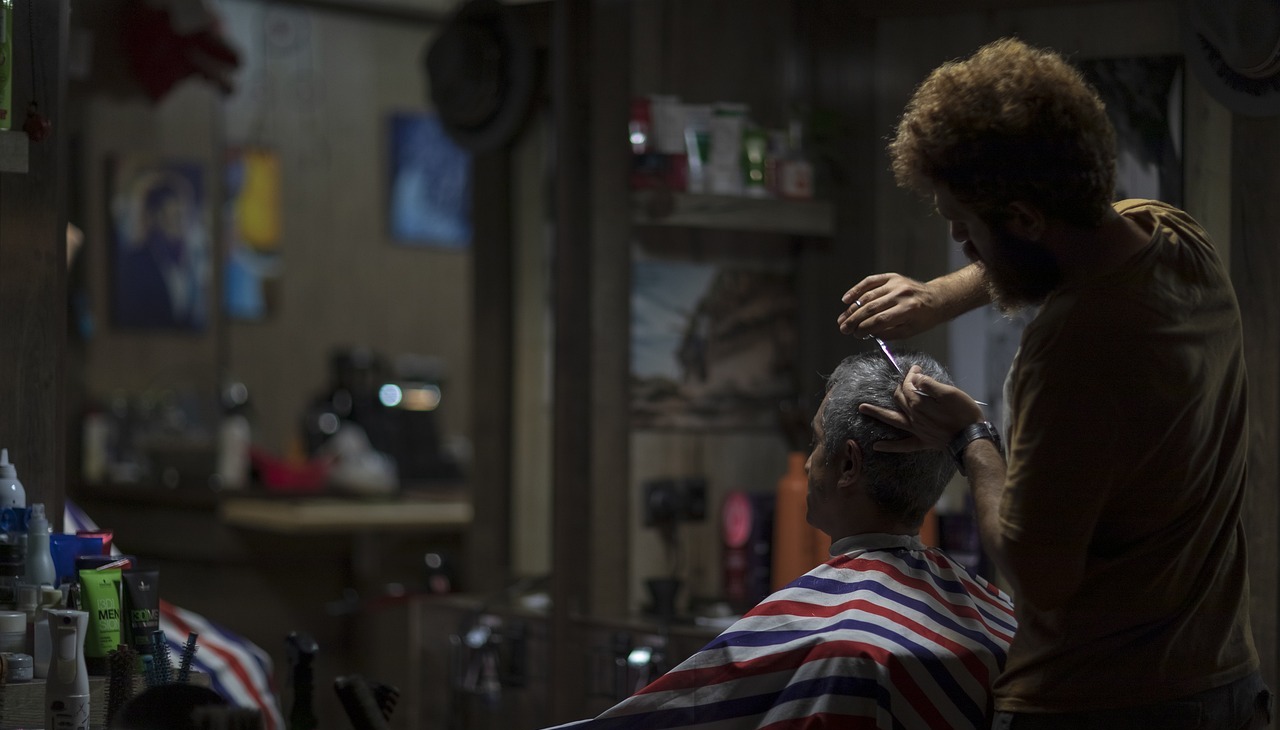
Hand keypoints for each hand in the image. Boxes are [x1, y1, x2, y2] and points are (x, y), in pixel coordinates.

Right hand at [838, 273, 949, 338]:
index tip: (856, 335)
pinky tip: (846, 299)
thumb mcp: (911, 331)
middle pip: (871, 308)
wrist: (937, 298)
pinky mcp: (891, 277)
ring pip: (867, 296)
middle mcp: (901, 294)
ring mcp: (896, 283)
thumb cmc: (925, 317)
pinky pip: (870, 282)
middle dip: (854, 320)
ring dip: (852, 309)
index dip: (865, 328)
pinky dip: (856, 290)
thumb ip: (889, 334)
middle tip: (844, 328)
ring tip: (842, 319)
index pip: (880, 320)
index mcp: (909, 309)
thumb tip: (869, 333)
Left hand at [858, 366, 985, 452]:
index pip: (910, 385)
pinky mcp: (921, 442)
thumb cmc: (964, 413)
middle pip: (900, 398)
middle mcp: (913, 416)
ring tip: (861, 408)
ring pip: (892, 419)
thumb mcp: (950, 393)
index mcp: (919, 403)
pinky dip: (889, 446)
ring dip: (876, 413)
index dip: (912, 375)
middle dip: (900, 386)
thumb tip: (916, 378)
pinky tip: (876, 446)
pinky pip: (902, 445)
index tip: (916, 368)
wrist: (971, 437)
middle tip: (905, 379)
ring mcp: (915, 430)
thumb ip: (929, 385)